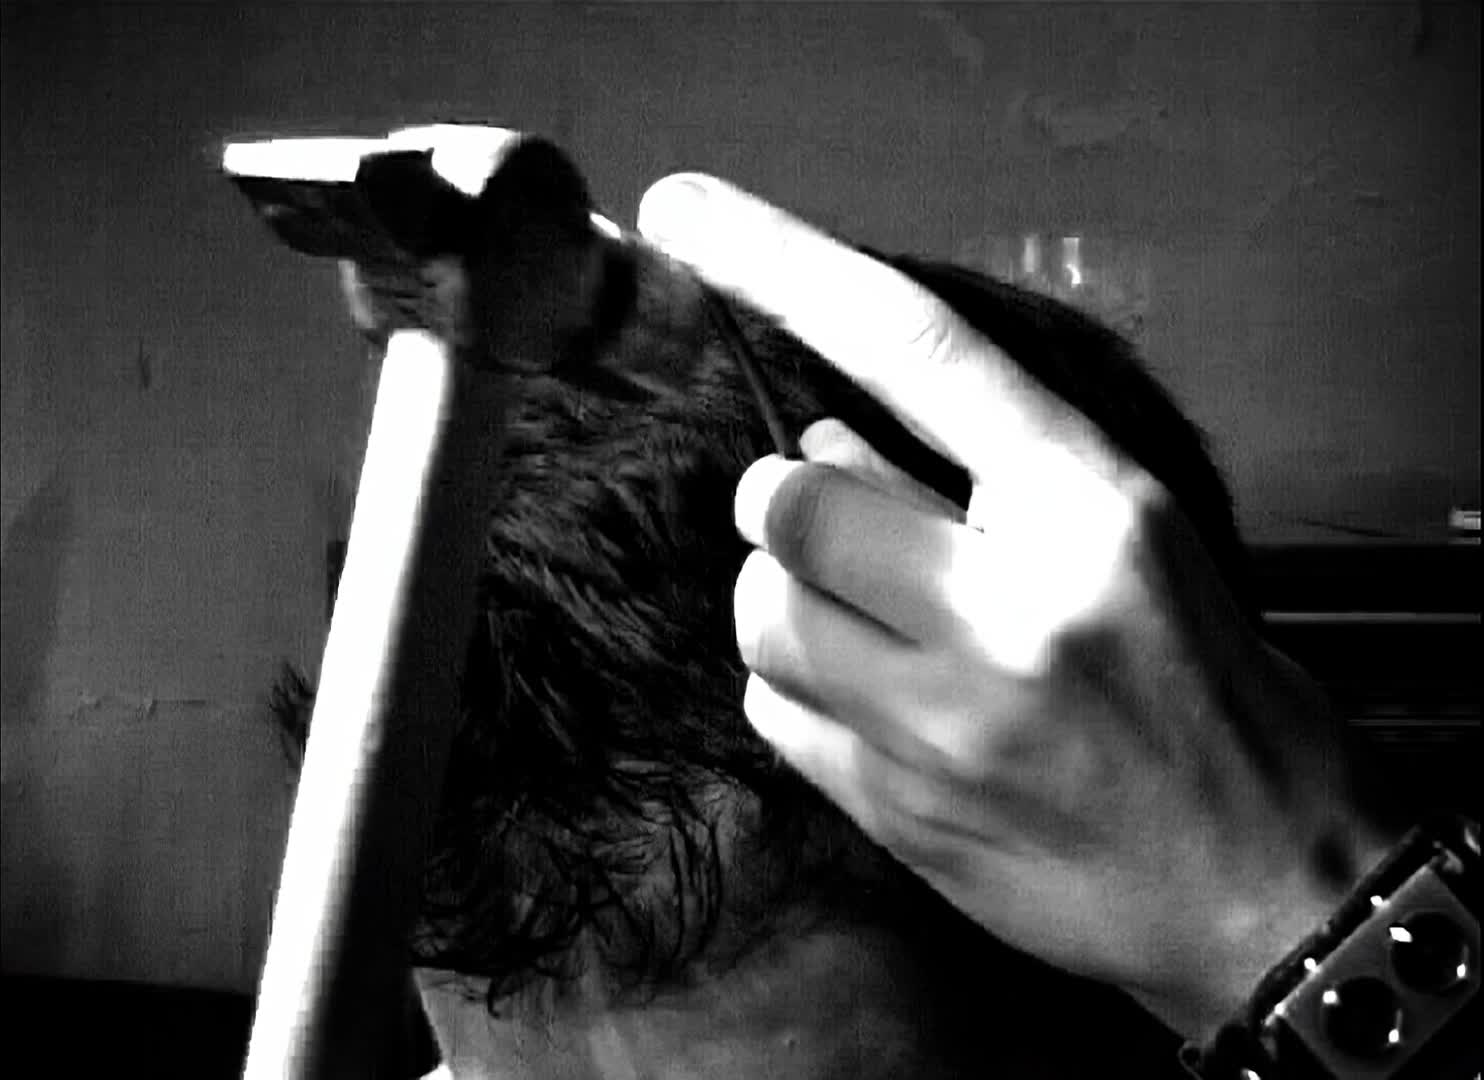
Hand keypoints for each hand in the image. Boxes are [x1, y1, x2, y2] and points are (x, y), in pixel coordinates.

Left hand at [636, 174, 1396, 1038]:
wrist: (1259, 879)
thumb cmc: (1200, 683)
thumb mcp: (1129, 540)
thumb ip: (979, 474)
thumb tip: (817, 438)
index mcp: (1090, 509)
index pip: (915, 349)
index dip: (786, 264)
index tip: (683, 210)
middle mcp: (1014, 611)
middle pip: (793, 502)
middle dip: (786, 501)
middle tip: (830, 520)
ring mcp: (950, 726)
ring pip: (763, 614)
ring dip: (783, 596)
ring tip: (862, 617)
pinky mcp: (902, 815)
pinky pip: (770, 712)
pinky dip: (793, 687)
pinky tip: (868, 697)